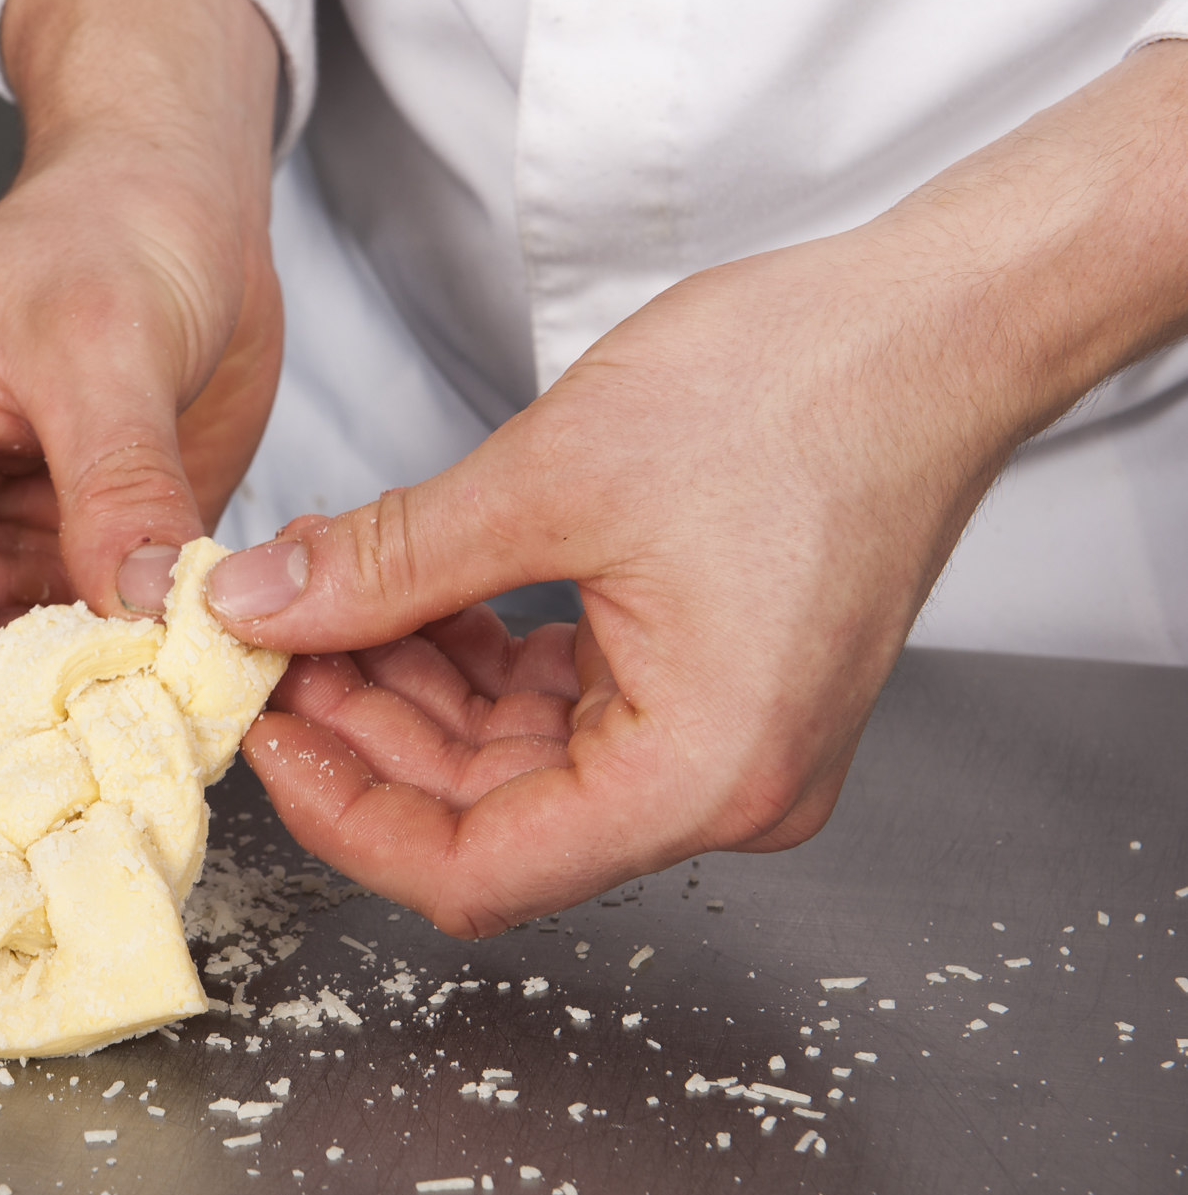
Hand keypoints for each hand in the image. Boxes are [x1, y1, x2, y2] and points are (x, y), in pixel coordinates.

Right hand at [0, 0, 281, 749]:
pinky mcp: (64, 570)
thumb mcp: (106, 343)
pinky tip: (179, 671)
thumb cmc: (106, 228)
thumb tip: (146, 606)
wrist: (183, 199)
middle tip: (95, 708)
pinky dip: (118, 679)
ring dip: (60, 701)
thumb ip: (118, 482)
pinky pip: (73, 659)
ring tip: (147, 692)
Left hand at [210, 41, 1187, 936]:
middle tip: (270, 642)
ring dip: (409, 689)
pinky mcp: (706, 681)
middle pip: (486, 816)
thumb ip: (387, 563)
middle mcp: (721, 783)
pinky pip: (557, 705)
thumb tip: (259, 605)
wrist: (936, 321)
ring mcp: (717, 736)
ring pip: (511, 759)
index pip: (476, 873)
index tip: (264, 735)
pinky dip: (473, 659)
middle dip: (364, 731)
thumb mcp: (552, 478)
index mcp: (701, 772)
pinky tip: (404, 593)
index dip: (346, 816)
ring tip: (320, 602)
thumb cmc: (806, 387)